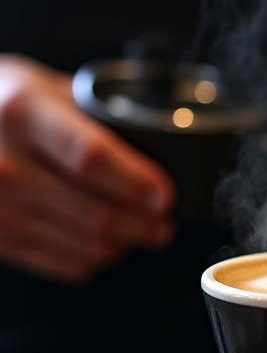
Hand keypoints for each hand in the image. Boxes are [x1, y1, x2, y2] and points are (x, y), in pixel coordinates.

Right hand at [0, 56, 175, 282]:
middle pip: (96, 213)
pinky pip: (64, 264)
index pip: (91, 157)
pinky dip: (95, 258)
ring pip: (87, 245)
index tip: (164, 196)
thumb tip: (156, 149)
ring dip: (126, 244)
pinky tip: (105, 244)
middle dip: (145, 225)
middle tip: (165, 223)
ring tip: (143, 233)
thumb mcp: (46, 88)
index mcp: (25, 114)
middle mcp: (6, 163)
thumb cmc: (5, 104)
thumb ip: (96, 115)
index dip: (136, 183)